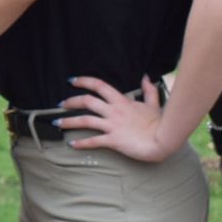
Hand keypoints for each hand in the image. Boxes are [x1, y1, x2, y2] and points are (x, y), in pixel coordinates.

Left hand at [59, 75, 176, 162]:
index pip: (100, 86)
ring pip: (85, 120)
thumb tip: (146, 77)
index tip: (72, 80)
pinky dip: (80, 143)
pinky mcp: (113, 140)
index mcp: (122, 101)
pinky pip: (93, 141)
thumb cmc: (159, 123)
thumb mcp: (153, 104)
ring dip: (68, 121)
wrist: (164, 140)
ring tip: (56, 123)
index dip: (84, 81)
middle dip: (71, 101)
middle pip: (87, 101)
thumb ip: (148, 90)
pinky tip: (71, 145)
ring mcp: (113, 125)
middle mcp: (114, 111)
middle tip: (60, 104)